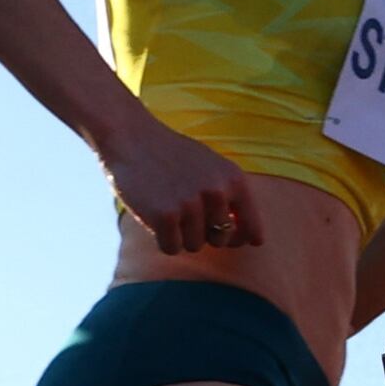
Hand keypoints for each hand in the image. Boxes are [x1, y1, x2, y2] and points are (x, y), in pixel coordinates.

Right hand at [103, 109, 268, 256]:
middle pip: (220, 240)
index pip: (251, 228)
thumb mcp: (212, 167)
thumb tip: (252, 240)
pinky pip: (171, 248)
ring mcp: (191, 204)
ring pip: (194, 246)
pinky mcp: (165, 216)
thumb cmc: (173, 155)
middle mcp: (217, 192)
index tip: (232, 240)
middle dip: (204, 234)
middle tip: (185, 213)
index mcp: (234, 180)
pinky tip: (154, 218)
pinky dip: (162, 240)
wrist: (132, 137)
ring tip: (168, 209)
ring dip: (180, 235)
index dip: (241, 238)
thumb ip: (232, 198)